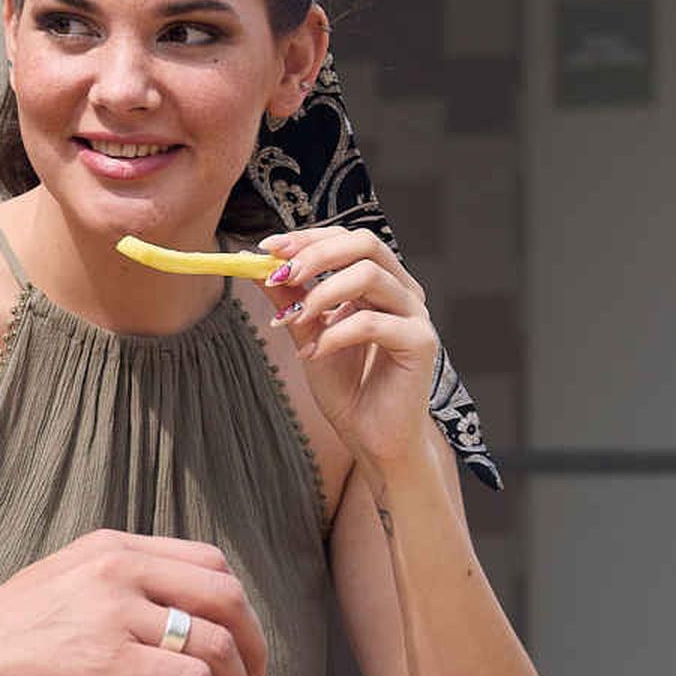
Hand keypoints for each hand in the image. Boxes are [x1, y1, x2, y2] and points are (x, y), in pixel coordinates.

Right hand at [0, 529, 267, 675]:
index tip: (239, 650)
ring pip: (217, 645)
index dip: (239, 611)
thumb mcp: (63, 584)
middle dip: (254, 650)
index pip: (210, 564)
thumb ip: (117, 589)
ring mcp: (116, 614)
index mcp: (113, 548)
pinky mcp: (109, 664)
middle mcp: (121, 570)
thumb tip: (169, 621)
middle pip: (228, 599)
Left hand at [260, 227, 442, 470]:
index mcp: (380, 283)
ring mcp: (415, 315)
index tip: (268, 247)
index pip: (348, 240)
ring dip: (322, 294)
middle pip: (365, 244)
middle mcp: (402, 291)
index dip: (308, 238)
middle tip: (281, 273)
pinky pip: (372, 323)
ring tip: (295, 321)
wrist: (372, 437)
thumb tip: (255, 265)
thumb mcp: (308, 334)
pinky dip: (335, 334)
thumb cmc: (348, 387)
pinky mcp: (420, 343)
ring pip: (370, 276)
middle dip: (317, 253)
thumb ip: (290, 299)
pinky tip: (315, 353)